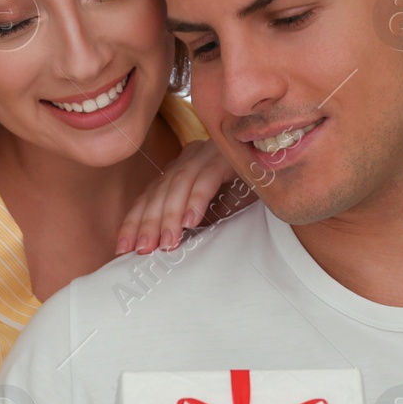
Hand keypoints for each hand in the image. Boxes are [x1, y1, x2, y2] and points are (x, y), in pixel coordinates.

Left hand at [115, 139, 255, 254]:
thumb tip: (164, 249)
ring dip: (171, 216)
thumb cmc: (246, 195)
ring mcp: (207, 153)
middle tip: (143, 250)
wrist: (280, 168)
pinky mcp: (227, 155)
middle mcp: (189, 158)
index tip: (123, 247)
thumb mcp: (213, 211)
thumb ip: (189, 222)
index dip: (134, 221)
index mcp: (180, 169)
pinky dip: (197, 200)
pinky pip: (207, 178)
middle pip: (159, 191)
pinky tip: (191, 222)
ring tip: (167, 242)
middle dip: (148, 222)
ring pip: (179, 184)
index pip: (149, 195)